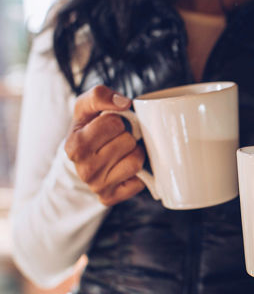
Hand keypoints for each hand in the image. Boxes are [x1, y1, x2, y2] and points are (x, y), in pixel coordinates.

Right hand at [65, 85, 144, 205]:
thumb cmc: (89, 130)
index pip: (113, 122)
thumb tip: (124, 103)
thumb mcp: (87, 108)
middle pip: (127, 141)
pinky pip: (139, 181)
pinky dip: (138, 173)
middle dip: (128, 136)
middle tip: (118, 139)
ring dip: (136, 152)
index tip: (111, 124)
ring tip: (123, 152)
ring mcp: (97, 186)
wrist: (84, 160)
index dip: (118, 119)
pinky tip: (126, 168)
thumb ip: (100, 95)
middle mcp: (84, 169)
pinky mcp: (111, 198)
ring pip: (136, 161)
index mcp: (74, 146)